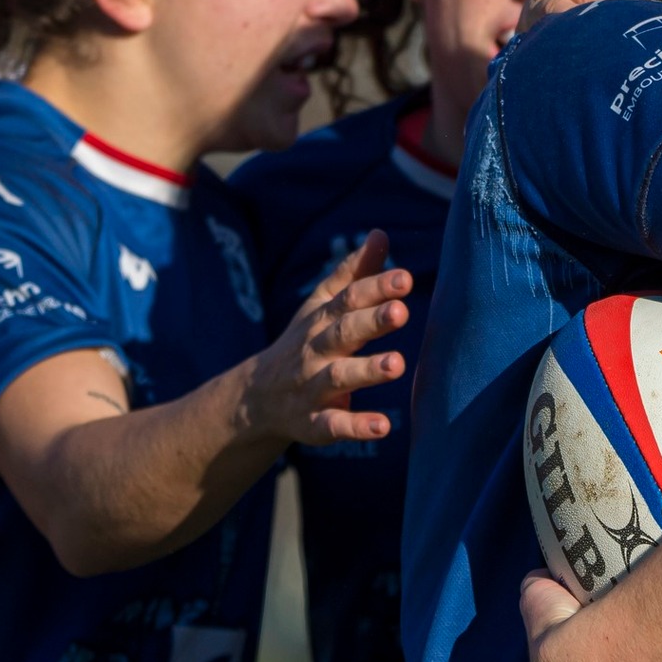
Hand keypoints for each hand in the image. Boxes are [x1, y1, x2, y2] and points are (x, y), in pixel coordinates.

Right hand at [242, 230, 410, 444]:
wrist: (257, 397)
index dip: (376, 287)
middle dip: (371, 322)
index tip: (405, 278)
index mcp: (322, 320)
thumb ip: (354, 273)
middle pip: (342, 332)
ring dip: (367, 370)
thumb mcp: (323, 305)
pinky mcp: (313, 423)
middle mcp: (316, 350)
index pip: (349, 298)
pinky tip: (383, 426)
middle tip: (401, 312)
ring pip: (338, 377)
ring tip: (397, 364)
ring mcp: (312, 387)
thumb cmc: (305, 340)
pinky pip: (333, 425)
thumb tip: (381, 234)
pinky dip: (356, 427)